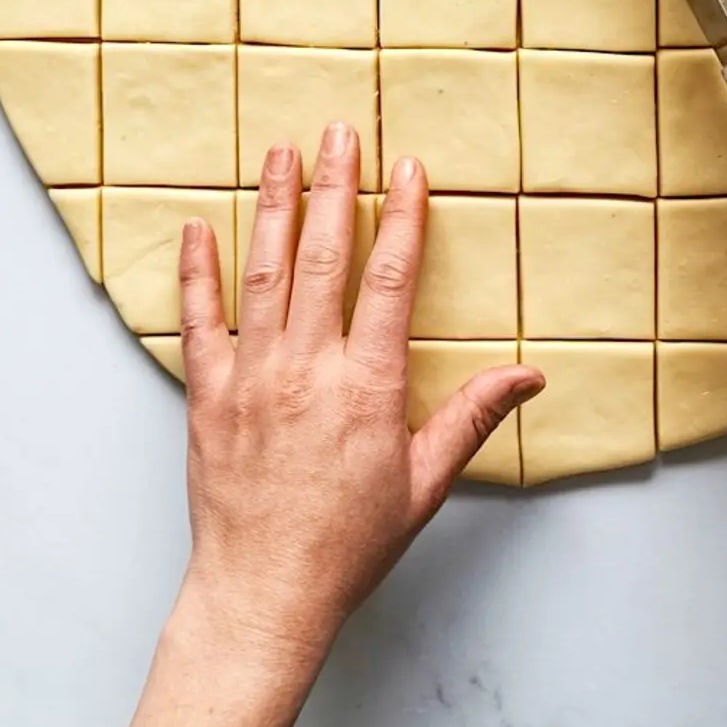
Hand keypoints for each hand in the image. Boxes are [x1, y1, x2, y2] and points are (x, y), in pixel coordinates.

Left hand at [175, 125, 543, 704]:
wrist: (264, 595)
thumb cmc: (348, 545)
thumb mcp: (425, 483)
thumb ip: (473, 416)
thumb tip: (530, 375)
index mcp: (367, 385)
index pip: (389, 278)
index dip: (401, 216)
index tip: (408, 167)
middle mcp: (307, 368)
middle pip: (324, 256)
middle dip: (334, 186)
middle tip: (340, 131)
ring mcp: (252, 377)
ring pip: (265, 272)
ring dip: (273, 206)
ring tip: (280, 152)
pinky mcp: (207, 396)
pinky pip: (200, 320)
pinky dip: (196, 271)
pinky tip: (197, 226)